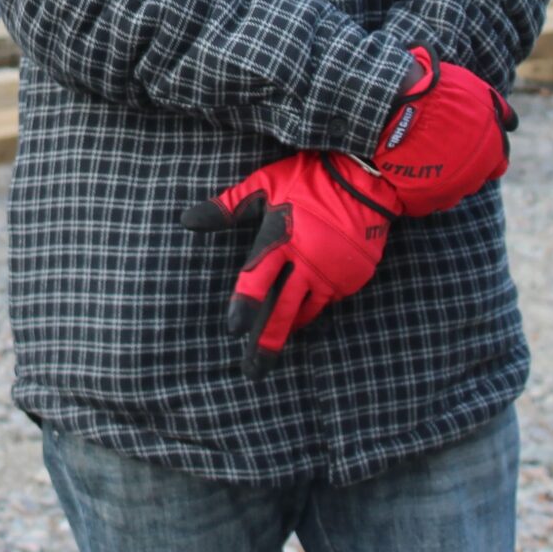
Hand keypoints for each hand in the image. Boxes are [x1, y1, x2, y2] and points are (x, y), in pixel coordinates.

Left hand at [181, 152, 392, 374]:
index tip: (233, 329)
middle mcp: (305, 262)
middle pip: (282, 308)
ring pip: (304, 312)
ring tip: (269, 355)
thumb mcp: (264, 185)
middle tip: (252, 371)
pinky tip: (299, 324)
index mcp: (281, 238)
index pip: (257, 278)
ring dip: (287, 332)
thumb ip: (227, 208)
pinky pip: (326, 303)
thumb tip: (186, 220)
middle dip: (265, 340)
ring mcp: (330, 273)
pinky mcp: (349, 279)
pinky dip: (310, 313)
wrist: (367, 181)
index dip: (246, 305)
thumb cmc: (308, 180)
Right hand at [368, 48, 515, 218]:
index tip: (466, 143)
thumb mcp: (478, 90)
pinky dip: (416, 189)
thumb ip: (499, 110)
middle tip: (439, 144)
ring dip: (438, 178)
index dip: (483, 154)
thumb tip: (511, 123)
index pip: (497, 165)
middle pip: (471, 179)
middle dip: (460, 165)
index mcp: (491, 153)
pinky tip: (407, 169)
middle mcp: (473, 178)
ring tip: (420, 156)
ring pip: (447, 192)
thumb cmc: (439, 93)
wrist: (399, 101)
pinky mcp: (420, 201)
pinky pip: (422, 201)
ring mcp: (447, 192)